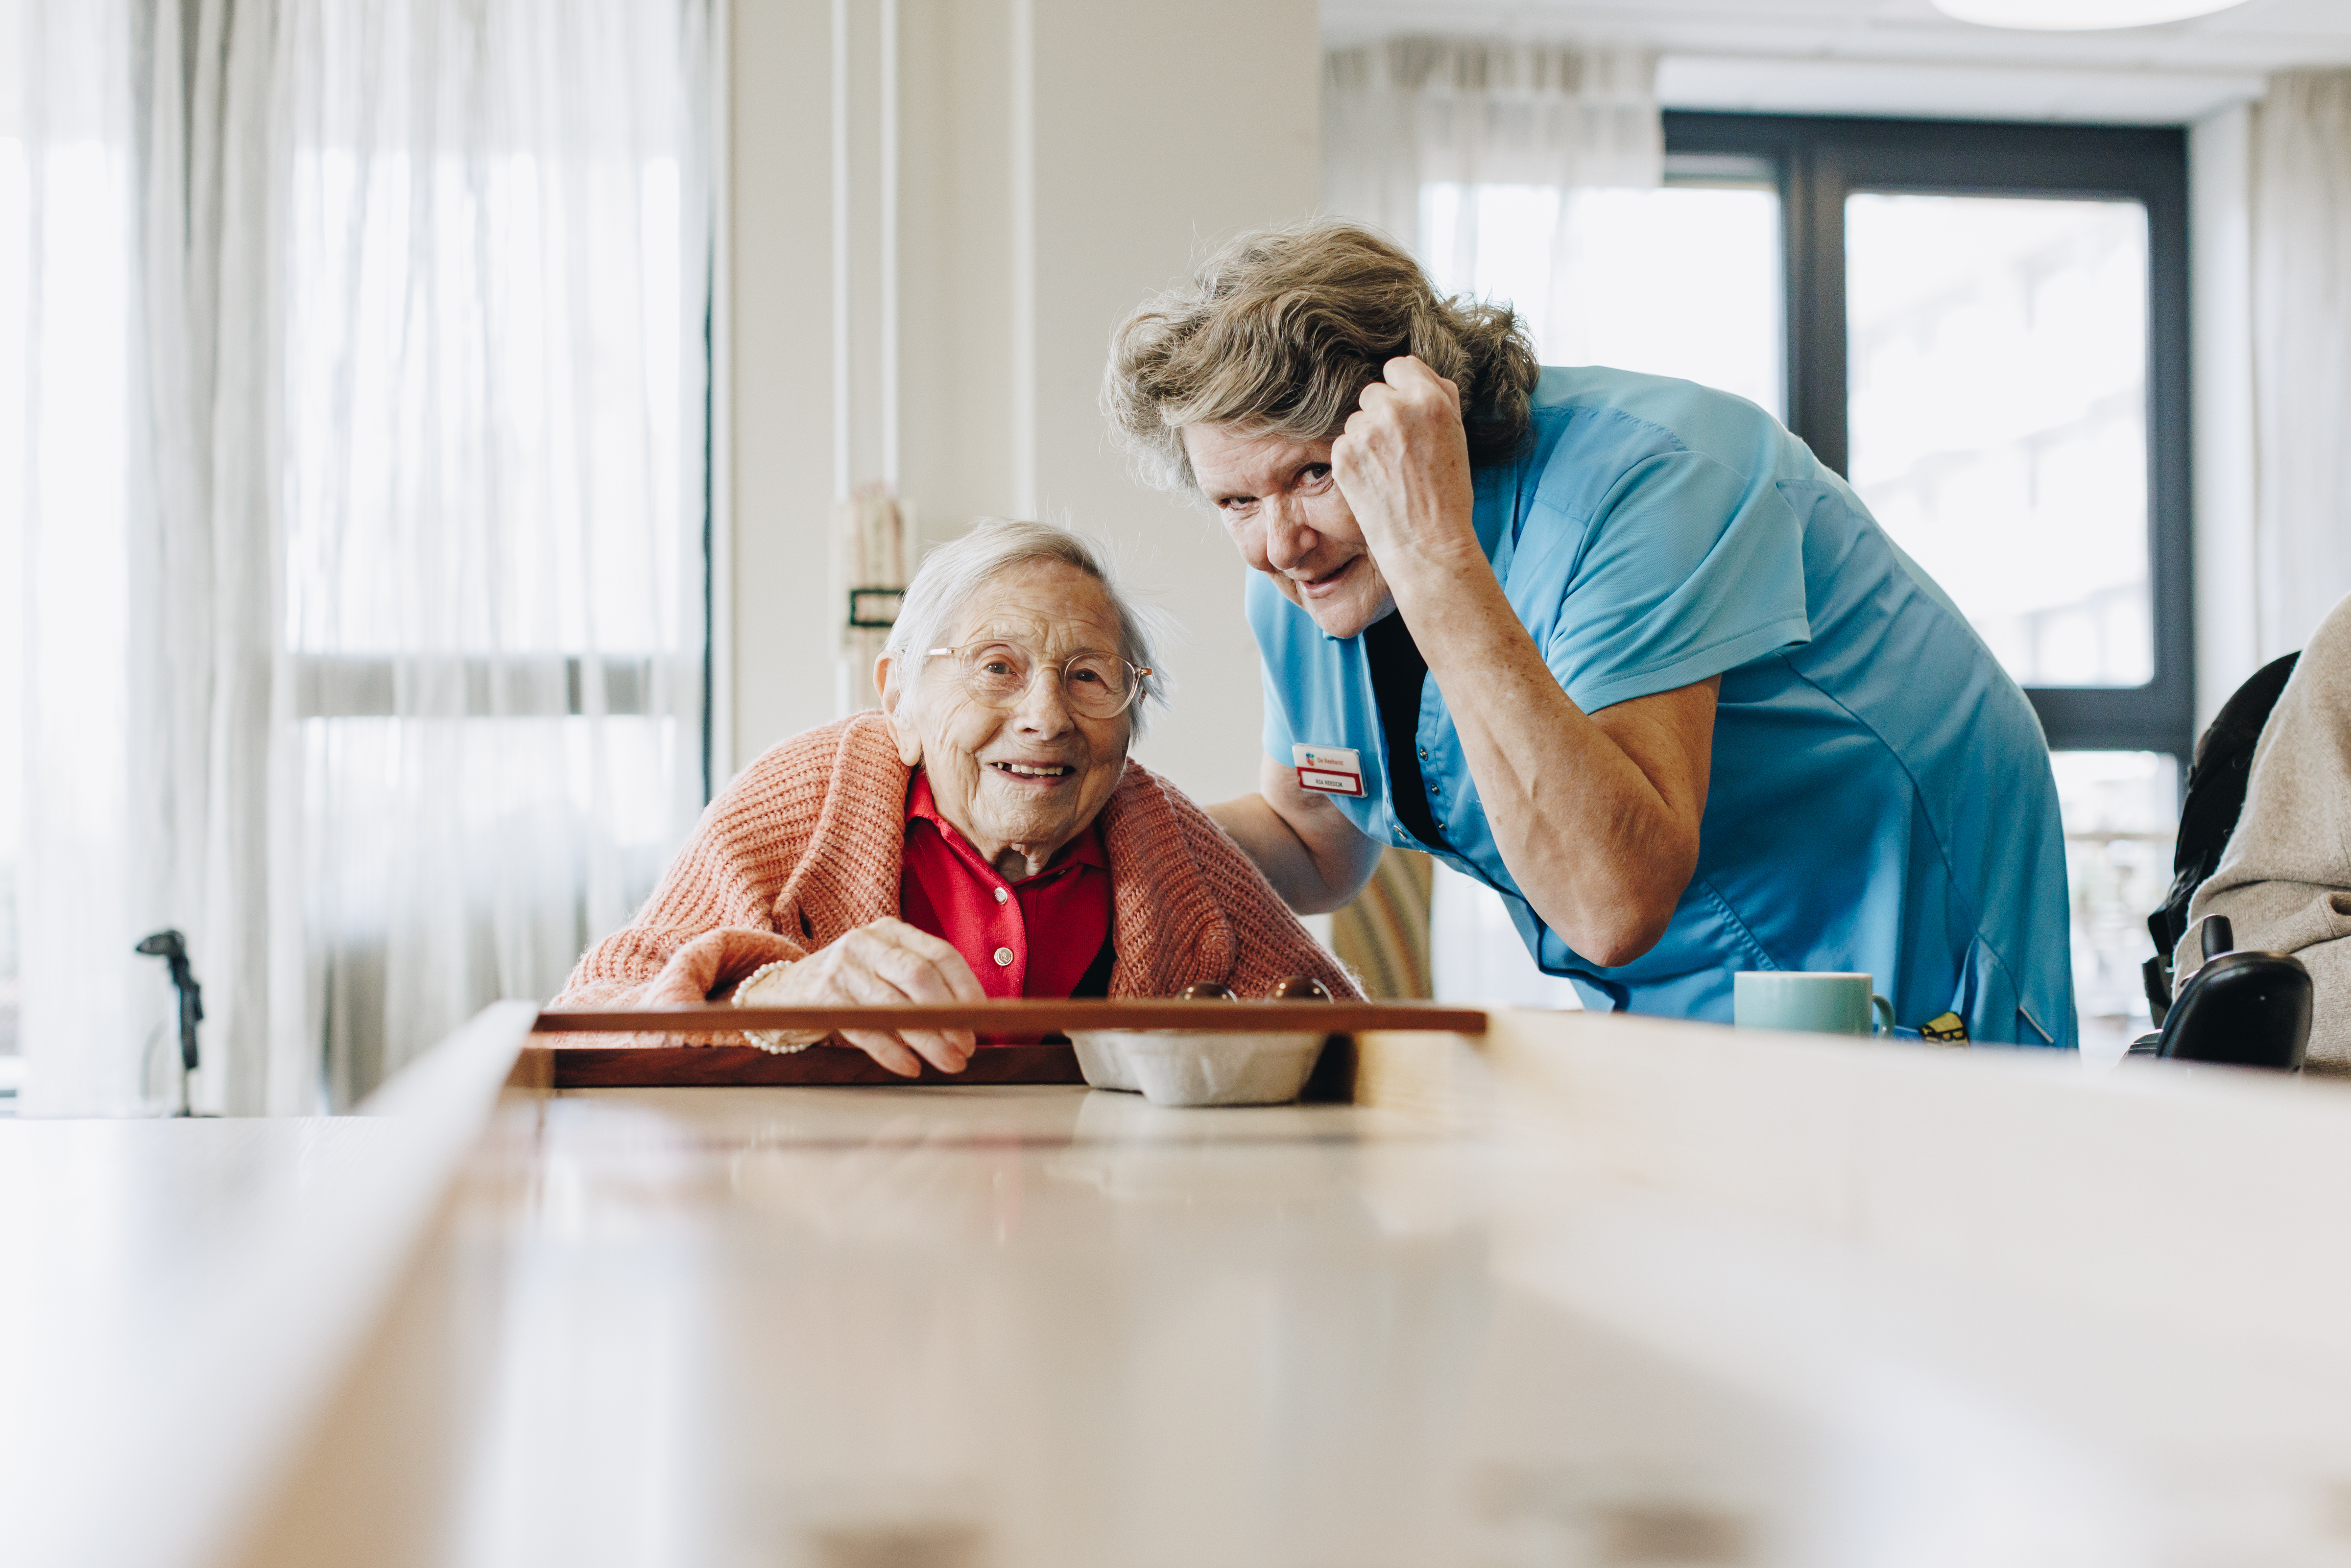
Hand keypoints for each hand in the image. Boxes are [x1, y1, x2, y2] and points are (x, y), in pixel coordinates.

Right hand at [736, 918, 986, 1076]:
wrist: (783, 991)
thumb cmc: (850, 983)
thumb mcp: (884, 968)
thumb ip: (921, 981)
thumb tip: (974, 1015)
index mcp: (891, 931)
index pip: (940, 954)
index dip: (967, 987)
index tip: (983, 1017)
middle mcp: (867, 942)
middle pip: (921, 977)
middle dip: (951, 1016)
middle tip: (966, 1047)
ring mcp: (842, 967)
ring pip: (897, 1006)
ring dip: (929, 1040)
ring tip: (949, 1062)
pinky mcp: (824, 997)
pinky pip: (868, 1029)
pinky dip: (894, 1052)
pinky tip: (911, 1067)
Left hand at [1330, 356, 1479, 573]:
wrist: (1427, 542)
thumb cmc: (1448, 493)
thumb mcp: (1458, 434)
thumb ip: (1439, 395)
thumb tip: (1414, 369)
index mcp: (1429, 399)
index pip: (1399, 366)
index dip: (1402, 388)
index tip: (1406, 412)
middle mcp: (1394, 409)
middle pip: (1374, 392)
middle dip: (1382, 414)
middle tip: (1399, 449)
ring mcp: (1365, 432)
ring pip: (1357, 419)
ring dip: (1367, 438)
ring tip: (1389, 470)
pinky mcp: (1343, 455)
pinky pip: (1344, 443)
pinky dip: (1354, 459)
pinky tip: (1374, 481)